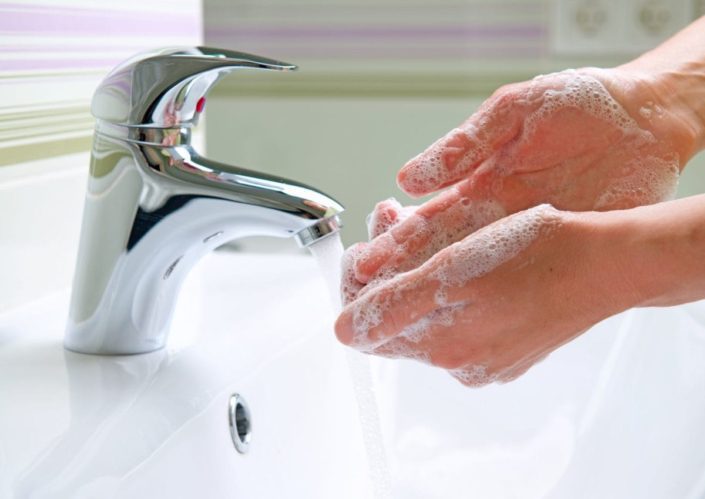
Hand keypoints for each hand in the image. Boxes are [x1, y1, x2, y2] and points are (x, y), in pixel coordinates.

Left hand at [335, 205, 637, 385]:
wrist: (607, 264)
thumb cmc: (539, 258)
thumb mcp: (451, 275)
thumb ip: (390, 308)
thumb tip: (343, 332)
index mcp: (439, 347)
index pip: (365, 328)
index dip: (354, 285)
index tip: (360, 248)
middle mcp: (458, 359)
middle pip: (394, 316)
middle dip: (381, 266)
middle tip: (389, 217)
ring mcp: (484, 353)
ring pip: (424, 309)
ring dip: (411, 266)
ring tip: (414, 221)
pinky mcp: (505, 341)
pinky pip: (457, 311)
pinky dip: (445, 279)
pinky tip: (455, 247)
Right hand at [346, 68, 696, 296]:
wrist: (645, 120)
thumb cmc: (579, 105)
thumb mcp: (512, 113)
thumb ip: (462, 144)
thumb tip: (407, 179)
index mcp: (476, 185)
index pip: (422, 224)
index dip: (393, 245)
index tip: (366, 264)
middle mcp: (493, 218)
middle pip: (436, 258)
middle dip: (401, 278)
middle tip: (372, 298)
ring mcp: (525, 238)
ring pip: (469, 278)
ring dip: (436, 298)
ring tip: (407, 321)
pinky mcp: (558, 249)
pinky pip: (517, 284)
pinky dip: (490, 303)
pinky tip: (465, 321)